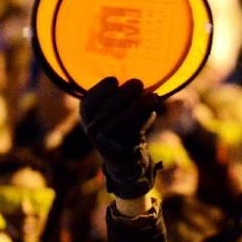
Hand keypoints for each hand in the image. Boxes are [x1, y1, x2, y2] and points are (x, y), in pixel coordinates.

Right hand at [80, 77, 162, 198]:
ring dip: (138, 107)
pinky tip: (152, 112)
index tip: (114, 80)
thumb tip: (137, 81)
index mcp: (87, 117)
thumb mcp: (116, 110)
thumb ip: (122, 96)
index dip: (100, 90)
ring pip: (120, 123)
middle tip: (139, 82)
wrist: (125, 161)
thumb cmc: (122, 126)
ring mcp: (104, 144)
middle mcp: (92, 131)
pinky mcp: (121, 153)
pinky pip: (132, 135)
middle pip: (106, 111)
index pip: (89, 103)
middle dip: (124, 95)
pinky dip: (143, 122)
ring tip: (154, 96)